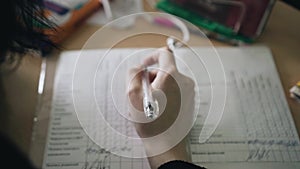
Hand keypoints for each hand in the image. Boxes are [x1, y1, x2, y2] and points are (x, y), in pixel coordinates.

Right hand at [127, 47, 194, 168]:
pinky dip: (165, 95)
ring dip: (158, 88)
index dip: (151, 56)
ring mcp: (189, 93)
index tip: (144, 65)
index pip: (164, 53)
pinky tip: (157, 109)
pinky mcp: (190, 102)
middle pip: (165, 70)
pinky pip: (176, 91)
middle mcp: (184, 82)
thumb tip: (138, 68)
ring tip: (149, 104)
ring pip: (170, 82)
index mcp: (172, 76)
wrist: (166, 144)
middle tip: (141, 92)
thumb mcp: (132, 94)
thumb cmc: (150, 122)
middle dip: (151, 78)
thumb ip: (133, 74)